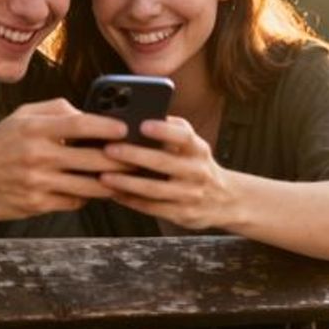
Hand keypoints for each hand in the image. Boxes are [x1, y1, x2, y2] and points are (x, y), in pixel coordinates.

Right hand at [0, 98, 127, 218]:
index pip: (79, 125)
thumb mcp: (22, 116)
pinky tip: (92, 190)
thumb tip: (89, 114)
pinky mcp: (35, 204)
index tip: (128, 129)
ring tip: (125, 177)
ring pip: (88, 185)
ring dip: (110, 183)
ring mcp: (36, 182)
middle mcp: (36, 155)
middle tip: (139, 158)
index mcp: (34, 129)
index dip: (107, 127)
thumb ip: (56, 110)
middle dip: (120, 160)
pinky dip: (85, 196)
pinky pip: (72, 201)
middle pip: (91, 159)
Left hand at [100, 116, 234, 230]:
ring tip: (104, 176)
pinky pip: (152, 208)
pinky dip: (131, 200)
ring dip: (127, 182)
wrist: (225, 199)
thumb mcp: (193, 145)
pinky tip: (113, 193)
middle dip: (134, 156)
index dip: (164, 130)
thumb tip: (137, 114)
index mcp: (198, 149)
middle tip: (109, 149)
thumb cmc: (196, 164)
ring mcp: (190, 195)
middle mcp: (196, 171)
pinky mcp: (182, 214)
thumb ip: (171, 131)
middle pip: (163, 163)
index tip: (142, 124)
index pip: (184, 136)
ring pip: (154, 189)